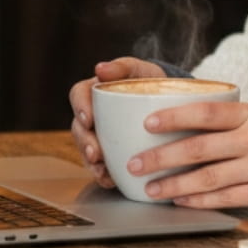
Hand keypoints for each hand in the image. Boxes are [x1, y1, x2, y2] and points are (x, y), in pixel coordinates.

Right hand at [70, 57, 166, 187]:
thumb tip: (100, 68)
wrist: (169, 102)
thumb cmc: (149, 82)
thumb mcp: (140, 70)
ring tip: (102, 170)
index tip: (89, 118)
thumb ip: (122, 67)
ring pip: (87, 150)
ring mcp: (100, 136)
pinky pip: (101, 167)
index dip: (80, 107)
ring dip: (91, 163)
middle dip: (85, 142)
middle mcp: (93, 115)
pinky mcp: (110, 153)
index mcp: (95, 91)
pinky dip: (105, 175)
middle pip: (79, 128)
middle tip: (95, 152)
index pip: (78, 95)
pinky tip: (112, 180)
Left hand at [128, 101, 247, 209]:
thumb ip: (225, 119)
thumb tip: (178, 120)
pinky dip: (199, 200)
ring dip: (174, 184)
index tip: (148, 123)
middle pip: (199, 149)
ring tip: (149, 188)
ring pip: (207, 178)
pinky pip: (225, 198)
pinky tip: (179, 199)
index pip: (206, 114)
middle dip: (161, 157)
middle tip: (134, 163)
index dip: (176, 117)